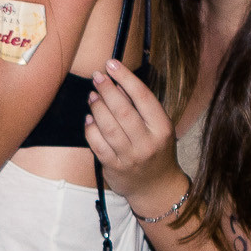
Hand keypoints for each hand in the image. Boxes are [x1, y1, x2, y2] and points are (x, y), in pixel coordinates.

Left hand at [84, 59, 185, 205]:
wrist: (156, 187)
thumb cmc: (156, 150)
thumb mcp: (159, 128)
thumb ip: (142, 108)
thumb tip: (118, 81)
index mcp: (162, 128)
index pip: (143, 97)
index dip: (125, 77)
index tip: (112, 63)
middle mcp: (147, 143)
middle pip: (123, 111)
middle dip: (107, 89)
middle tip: (98, 76)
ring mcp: (130, 157)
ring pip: (108, 127)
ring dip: (97, 107)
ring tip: (92, 95)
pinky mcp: (114, 168)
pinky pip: (98, 144)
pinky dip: (91, 129)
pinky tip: (89, 118)